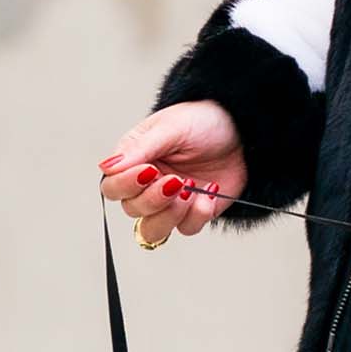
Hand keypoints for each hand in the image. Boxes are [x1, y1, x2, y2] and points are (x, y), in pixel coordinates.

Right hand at [98, 102, 247, 246]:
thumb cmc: (204, 121)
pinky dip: (198, 215)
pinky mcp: (194, 212)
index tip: (150, 171)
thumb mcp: (171, 127)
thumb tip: (106, 166)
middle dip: (154, 199)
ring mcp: (171, 201)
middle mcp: (148, 184)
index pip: (112, 186)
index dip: (126, 185)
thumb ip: (139, 149)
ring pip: (153, 230)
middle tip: (176, 180)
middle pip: (132, 210)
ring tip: (189, 191)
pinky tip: (209, 192)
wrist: (243, 131)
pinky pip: (187, 229)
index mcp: (134, 160)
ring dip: (170, 215)